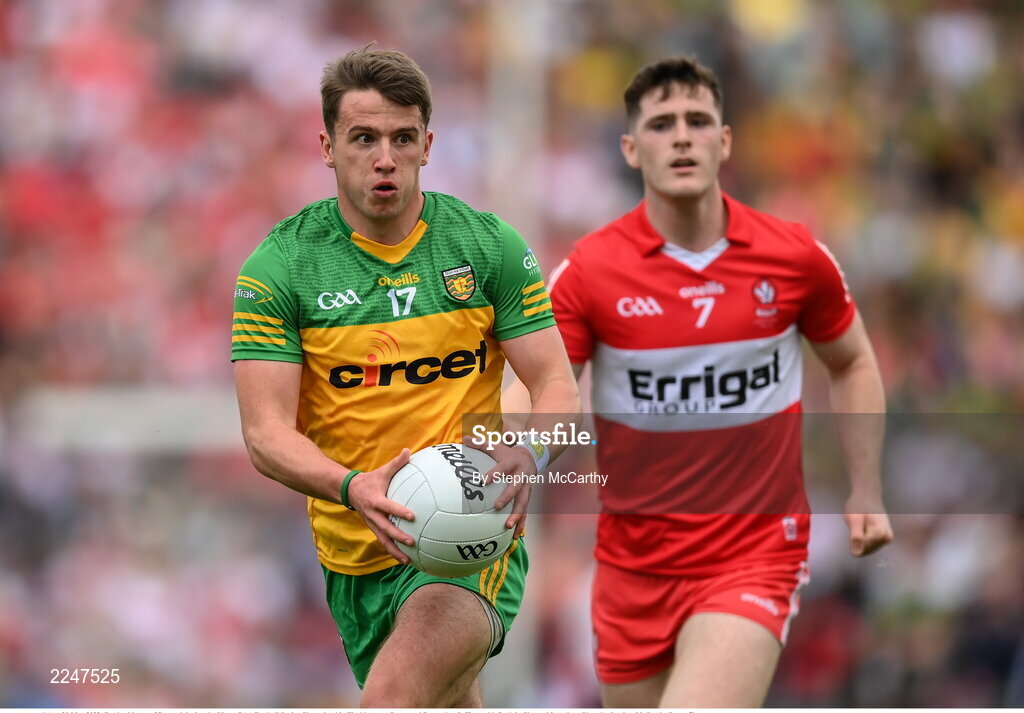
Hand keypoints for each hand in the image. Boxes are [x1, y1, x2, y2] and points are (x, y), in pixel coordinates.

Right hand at [346, 449, 415, 563]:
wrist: (349, 491)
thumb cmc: (370, 480)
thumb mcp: (381, 471)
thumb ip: (396, 463)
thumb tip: (408, 451)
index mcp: (376, 501)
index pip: (389, 507)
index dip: (399, 512)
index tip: (412, 516)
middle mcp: (373, 515)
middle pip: (386, 529)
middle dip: (398, 537)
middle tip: (412, 542)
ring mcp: (372, 524)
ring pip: (383, 541)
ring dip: (395, 551)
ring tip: (408, 560)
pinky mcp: (373, 529)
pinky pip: (383, 542)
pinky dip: (392, 551)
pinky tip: (403, 559)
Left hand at [464, 436, 534, 537]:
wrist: (532, 457)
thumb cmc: (508, 454)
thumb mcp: (496, 447)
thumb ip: (480, 444)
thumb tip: (463, 438)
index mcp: (512, 464)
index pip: (502, 469)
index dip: (494, 474)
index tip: (483, 481)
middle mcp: (521, 477)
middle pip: (516, 488)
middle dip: (507, 497)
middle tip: (497, 506)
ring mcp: (526, 488)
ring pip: (523, 503)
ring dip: (517, 516)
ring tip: (508, 527)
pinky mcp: (528, 497)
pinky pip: (525, 512)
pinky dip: (521, 524)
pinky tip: (515, 536)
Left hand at [844, 493, 893, 556]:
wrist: (868, 495)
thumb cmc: (859, 505)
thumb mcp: (854, 519)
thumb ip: (856, 536)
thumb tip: (856, 554)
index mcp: (881, 533)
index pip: (862, 549)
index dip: (854, 539)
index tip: (856, 526)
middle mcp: (887, 538)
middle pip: (866, 550)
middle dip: (858, 540)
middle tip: (858, 525)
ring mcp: (887, 538)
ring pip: (868, 549)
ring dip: (861, 539)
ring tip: (861, 525)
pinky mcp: (885, 538)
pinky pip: (870, 545)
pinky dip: (864, 539)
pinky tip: (864, 529)